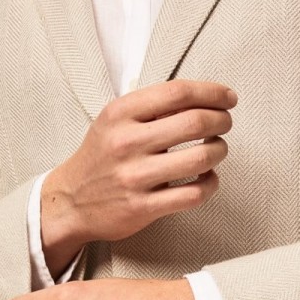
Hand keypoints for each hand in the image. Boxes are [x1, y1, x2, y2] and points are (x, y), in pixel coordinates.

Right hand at [40, 78, 237, 278]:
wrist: (70, 202)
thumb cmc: (101, 158)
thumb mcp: (114, 121)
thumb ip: (151, 108)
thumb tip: (202, 98)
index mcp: (121, 113)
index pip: (178, 92)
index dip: (212, 93)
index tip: (228, 98)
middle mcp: (127, 142)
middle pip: (196, 122)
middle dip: (221, 121)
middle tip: (225, 124)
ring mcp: (135, 177)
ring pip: (200, 159)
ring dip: (219, 151)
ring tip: (217, 150)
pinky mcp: (143, 207)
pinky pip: (194, 194)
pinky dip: (210, 184)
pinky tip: (208, 178)